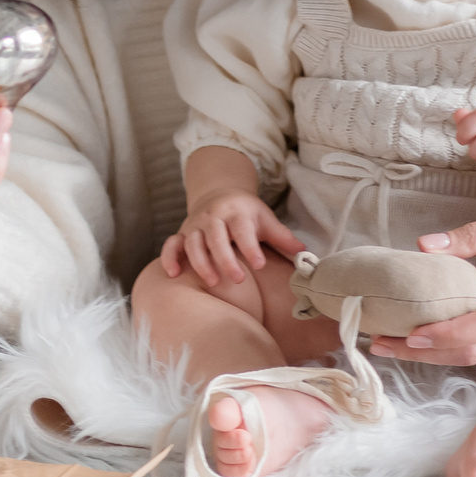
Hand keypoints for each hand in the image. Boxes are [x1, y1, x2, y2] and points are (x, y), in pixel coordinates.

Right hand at [159, 188, 302, 288]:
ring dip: (201, 262)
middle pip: (215, 236)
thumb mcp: (265, 219)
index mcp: (236, 212)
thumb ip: (282, 237)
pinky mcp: (182, 233)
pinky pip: (171, 244)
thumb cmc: (246, 213)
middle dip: (225, 258)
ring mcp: (195, 225)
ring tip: (213, 282)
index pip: (242, 229)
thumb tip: (305, 255)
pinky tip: (173, 274)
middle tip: (238, 279)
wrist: (218, 194)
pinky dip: (170, 258)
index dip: (250, 246)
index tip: (260, 264)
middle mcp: (213, 216)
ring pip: (193, 242)